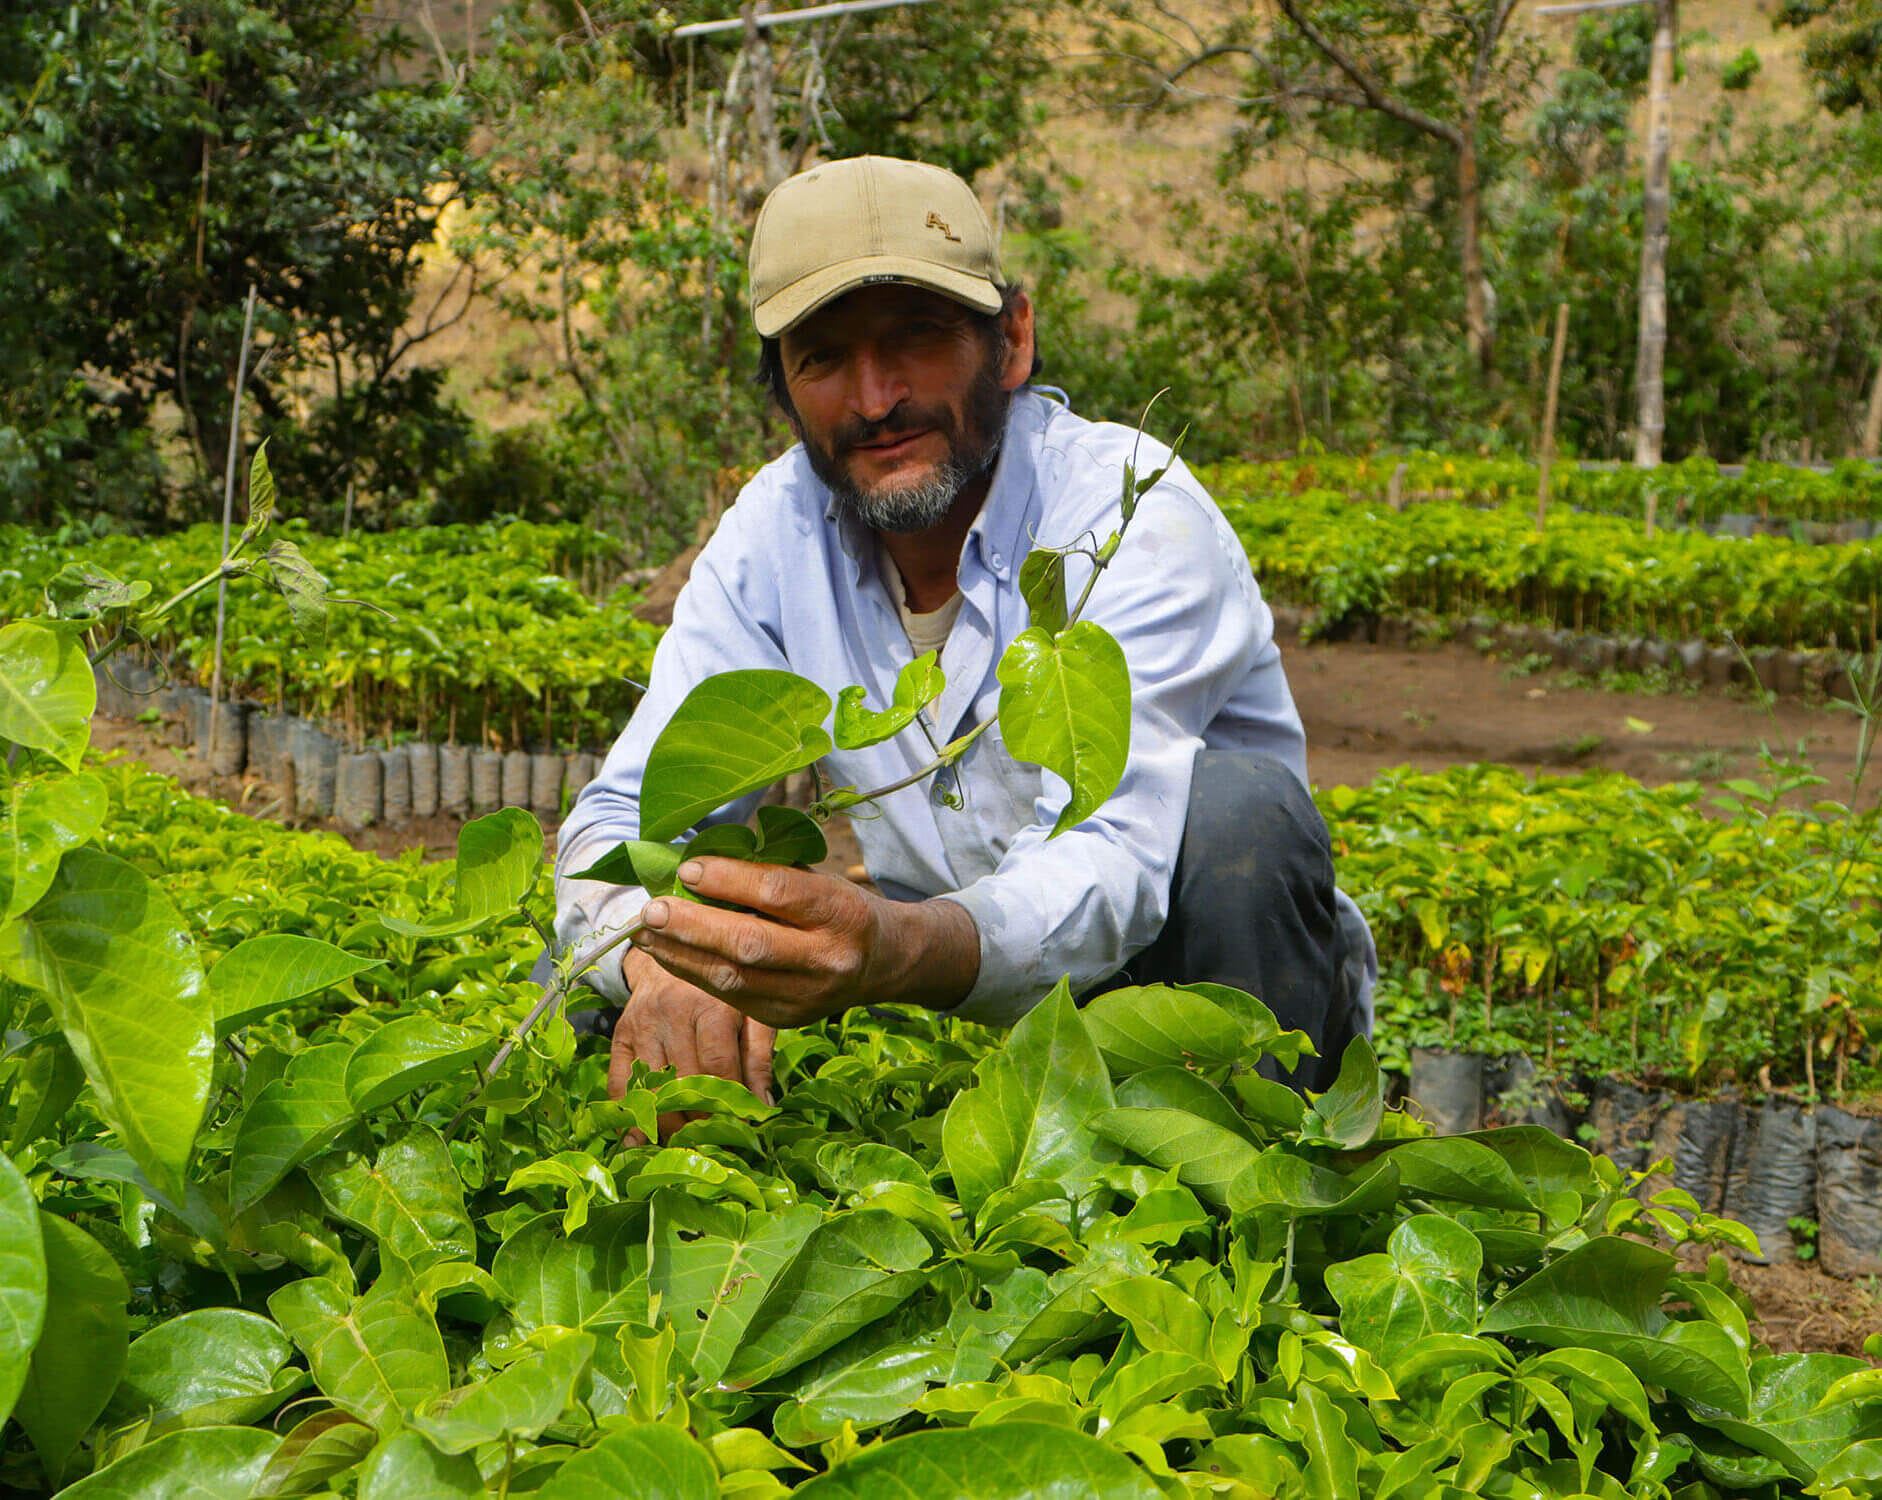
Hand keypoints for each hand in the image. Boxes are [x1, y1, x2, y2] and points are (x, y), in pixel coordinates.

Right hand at [609, 944, 774, 1137]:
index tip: (740, 1128)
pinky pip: (619, 1084)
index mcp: (711, 1006)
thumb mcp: (754, 1013)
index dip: (728, 1105)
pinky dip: (630, 1116)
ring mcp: (642, 1025)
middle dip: (700, 1119)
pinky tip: (643, 1139)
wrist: (678, 951)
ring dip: (669, 1123)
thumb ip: (760, 1058)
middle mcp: (672, 1014)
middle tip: (716, 1140)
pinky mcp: (621, 1035)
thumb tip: (762, 1108)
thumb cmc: (726, 991)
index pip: (716, 1067)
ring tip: (688, 1140)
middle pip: (682, 1083)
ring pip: (651, 1089)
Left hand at [628, 857, 979, 1030]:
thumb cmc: (839, 908)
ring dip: (682, 954)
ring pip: (734, 979)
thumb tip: (693, 867)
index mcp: (843, 911)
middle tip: (652, 908)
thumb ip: (767, 874)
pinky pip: (730, 998)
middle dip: (693, 926)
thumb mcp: (819, 880)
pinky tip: (668, 954)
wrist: (884, 962)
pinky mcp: (787, 1019)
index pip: (778, 893)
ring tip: (646, 932)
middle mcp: (830, 958)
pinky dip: (693, 973)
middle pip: (750, 944)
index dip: (728, 880)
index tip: (687, 869)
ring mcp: (809, 996)